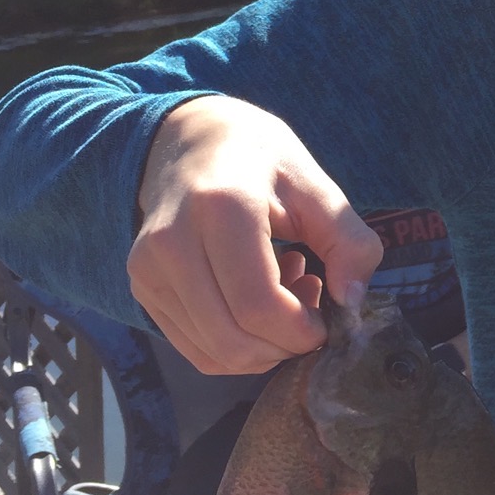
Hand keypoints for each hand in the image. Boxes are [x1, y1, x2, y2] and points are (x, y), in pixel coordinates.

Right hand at [129, 96, 382, 374]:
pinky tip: (253, 300)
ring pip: (214, 354)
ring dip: (263, 346)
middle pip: (234, 340)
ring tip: (284, 293)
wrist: (191, 140)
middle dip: (286, 345)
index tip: (327, 318)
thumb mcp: (317, 186)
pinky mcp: (142, 287)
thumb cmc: (261, 160)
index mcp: (222, 207)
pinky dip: (236, 344)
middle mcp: (173, 241)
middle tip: (310, 302)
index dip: (301, 331)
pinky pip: (196, 350)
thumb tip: (352, 302)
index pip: (258, 305)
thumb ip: (350, 241)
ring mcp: (149, 268)